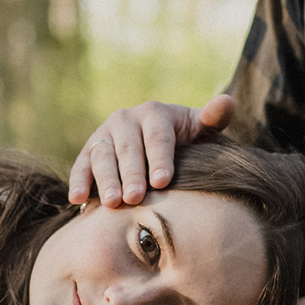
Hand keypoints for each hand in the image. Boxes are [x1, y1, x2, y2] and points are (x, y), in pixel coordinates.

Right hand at [68, 93, 235, 207]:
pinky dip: (79, 181)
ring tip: (113, 203)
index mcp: (154, 113)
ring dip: (106, 180)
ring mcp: (104, 135)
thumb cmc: (185, 141)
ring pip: (102, 157)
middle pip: (128, 148)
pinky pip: (81, 165)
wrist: (157, 146)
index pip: (157, 137)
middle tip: (135, 198)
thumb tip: (226, 102)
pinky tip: (78, 199)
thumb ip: (213, 118)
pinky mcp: (88, 152)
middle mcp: (125, 119)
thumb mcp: (200, 129)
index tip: (163, 182)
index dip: (159, 159)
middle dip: (131, 174)